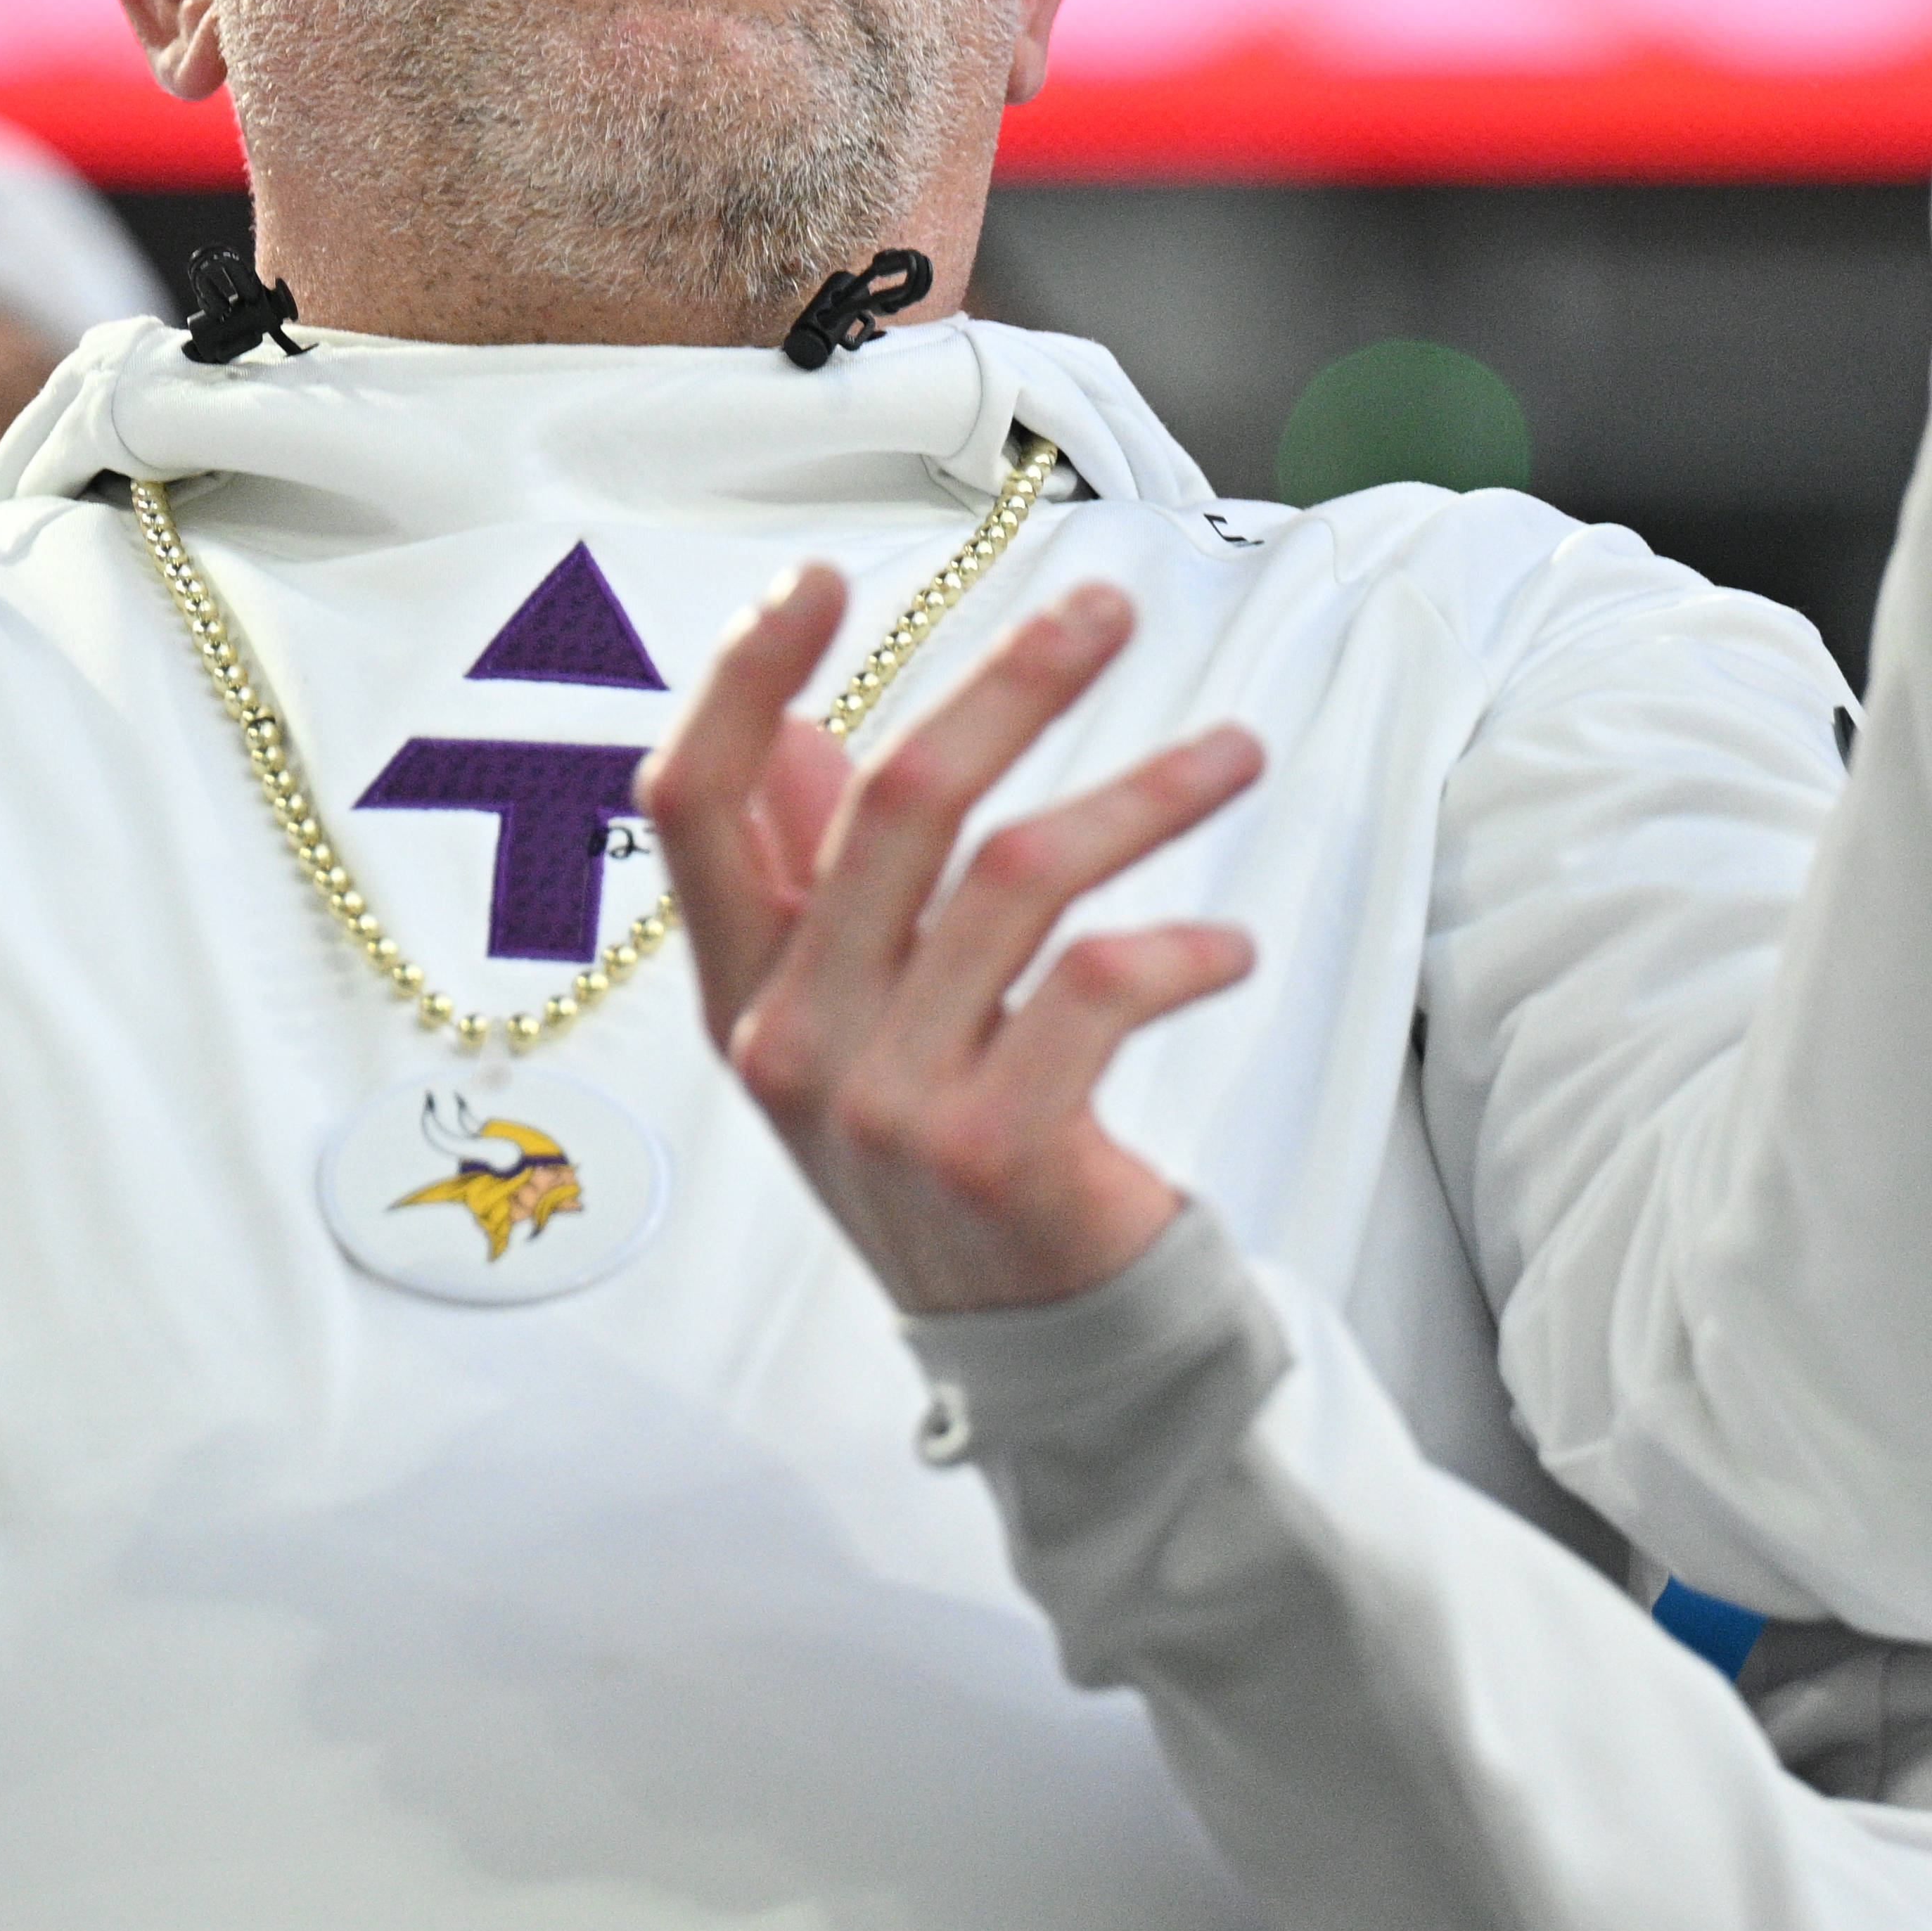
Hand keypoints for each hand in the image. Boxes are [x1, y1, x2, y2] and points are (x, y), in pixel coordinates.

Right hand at [639, 571, 1255, 1313]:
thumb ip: (813, 881)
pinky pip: (1099, 986)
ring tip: (1235, 758)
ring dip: (1145, 794)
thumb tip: (790, 727)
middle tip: (1106, 614)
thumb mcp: (852, 1024)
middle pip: (893, 800)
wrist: (1042, 1351)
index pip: (695, 804)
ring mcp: (889, 1100)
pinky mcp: (998, 1148)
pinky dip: (1184, 947)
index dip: (739, 678)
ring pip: (1018, 873)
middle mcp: (796, 1042)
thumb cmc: (950, 1153)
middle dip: (1014, 682)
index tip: (812, 579)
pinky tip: (1229, 947)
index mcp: (744, 995)